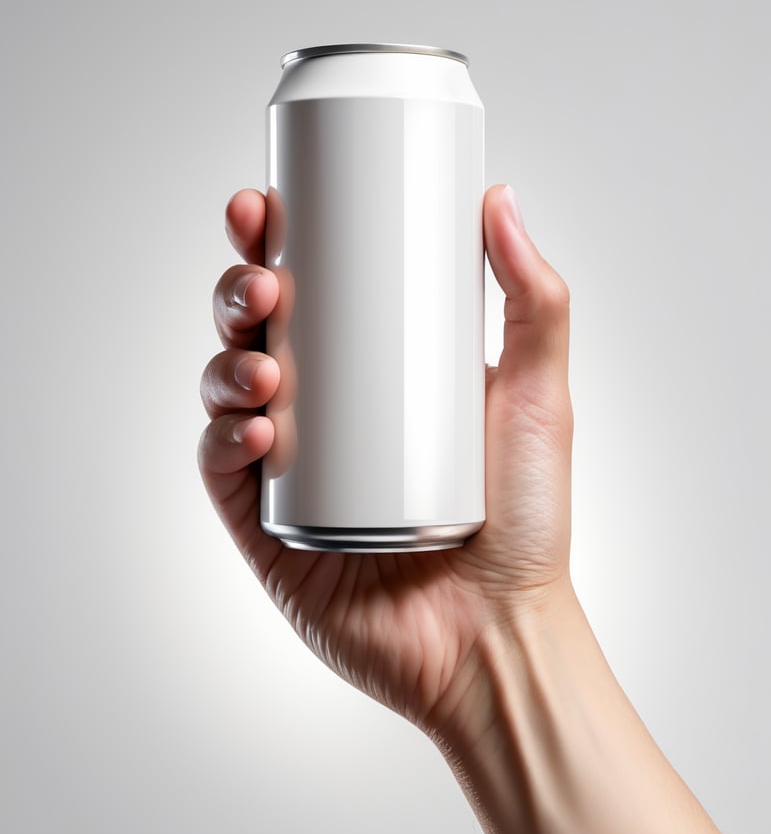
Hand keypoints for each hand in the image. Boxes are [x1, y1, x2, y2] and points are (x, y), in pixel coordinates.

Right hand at [198, 184, 572, 732]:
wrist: (497, 633)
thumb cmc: (524, 522)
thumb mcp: (539, 395)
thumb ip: (535, 299)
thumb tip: (499, 200)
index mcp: (374, 374)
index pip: (309, 293)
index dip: (272, 245)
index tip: (267, 207)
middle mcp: (325, 414)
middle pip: (255, 332)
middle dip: (238, 292)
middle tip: (265, 283)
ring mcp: (290, 470)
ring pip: (227, 393)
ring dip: (226, 361)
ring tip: (265, 361)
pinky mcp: (266, 527)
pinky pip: (221, 472)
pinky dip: (222, 441)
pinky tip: (252, 428)